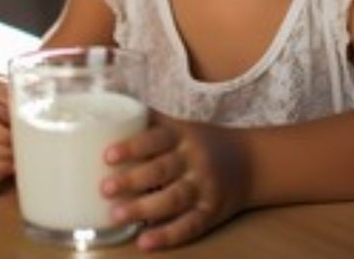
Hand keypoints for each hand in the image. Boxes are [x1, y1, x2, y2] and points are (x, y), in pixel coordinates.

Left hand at [101, 113, 248, 250]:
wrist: (250, 162)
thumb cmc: (200, 143)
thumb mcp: (179, 126)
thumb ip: (147, 120)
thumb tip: (103, 112)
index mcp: (182, 135)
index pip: (156, 139)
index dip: (133, 147)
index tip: (107, 156)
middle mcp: (194, 159)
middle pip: (162, 169)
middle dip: (132, 179)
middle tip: (104, 188)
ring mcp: (204, 187)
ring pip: (174, 198)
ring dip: (145, 208)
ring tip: (116, 215)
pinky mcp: (211, 212)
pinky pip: (190, 225)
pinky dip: (168, 235)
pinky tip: (145, 241)